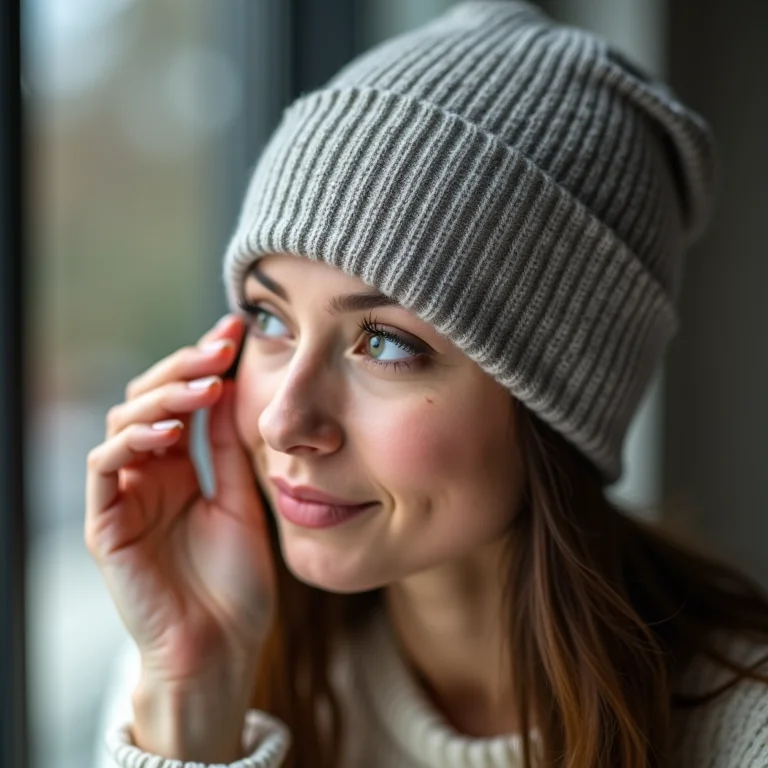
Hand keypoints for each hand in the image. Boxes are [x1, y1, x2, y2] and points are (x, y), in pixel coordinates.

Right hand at [85, 315, 275, 690]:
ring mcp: (124, 497)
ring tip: (204, 386)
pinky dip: (132, 442)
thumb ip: (228, 446)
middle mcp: (148, 475)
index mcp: (179, 468)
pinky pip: (105, 468)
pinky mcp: (106, 525)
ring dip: (162, 398)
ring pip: (123, 424)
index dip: (203, 362)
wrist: (223, 646)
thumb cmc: (236, 580)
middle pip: (149, 400)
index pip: (180, 400)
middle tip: (221, 346)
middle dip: (184, 367)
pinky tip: (170, 432)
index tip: (235, 331)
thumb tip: (232, 384)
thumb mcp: (240, 497)